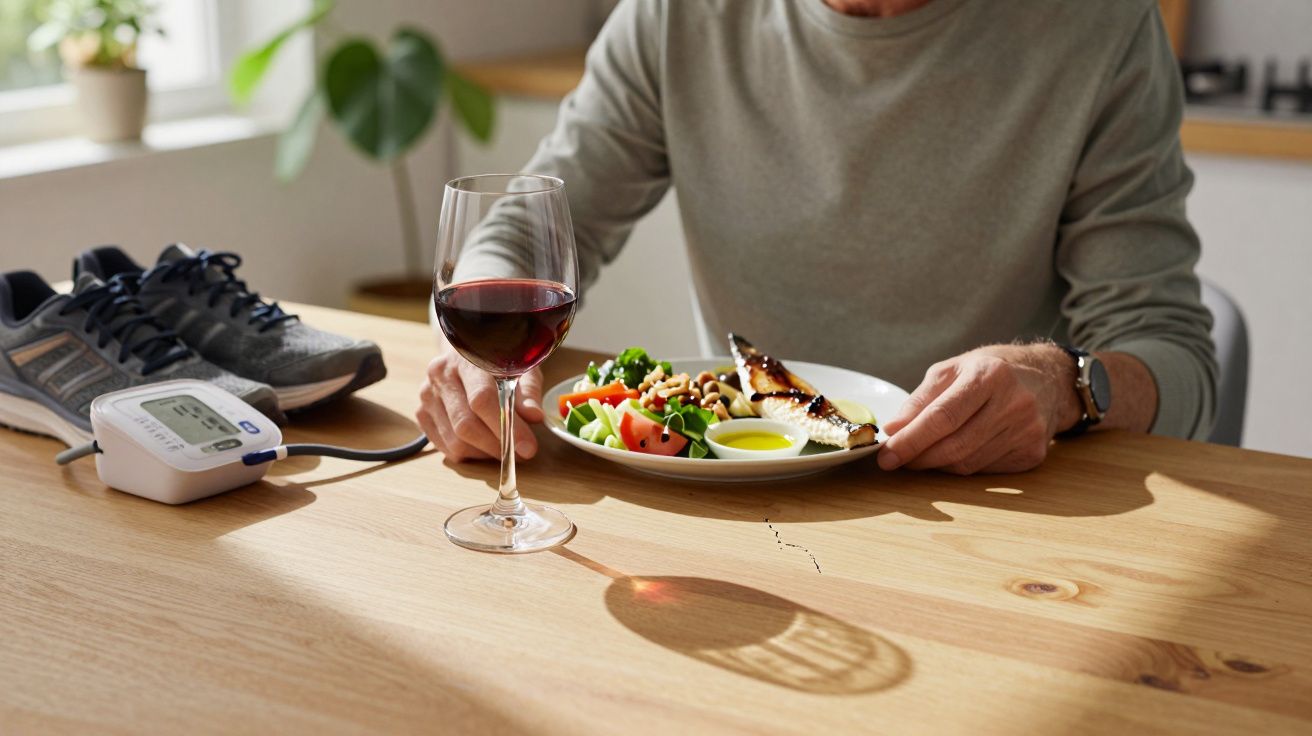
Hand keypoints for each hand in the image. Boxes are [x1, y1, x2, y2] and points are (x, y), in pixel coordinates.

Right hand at [416, 352, 545, 462]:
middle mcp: (440, 375)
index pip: (481, 399)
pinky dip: (470, 454)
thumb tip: (535, 417)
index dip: (506, 427)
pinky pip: (446, 448)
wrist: (468, 353)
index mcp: (466, 359)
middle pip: (465, 425)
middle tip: (519, 452)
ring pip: (455, 441)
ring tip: (503, 445)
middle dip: (497, 445)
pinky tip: (485, 443)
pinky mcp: (422, 413)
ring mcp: (427, 395)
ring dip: (484, 452)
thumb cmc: (499, 361)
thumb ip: (528, 391)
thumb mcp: (522, 367)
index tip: (528, 447)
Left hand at [877, 344, 1080, 474]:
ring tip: (921, 455)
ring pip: (968, 464)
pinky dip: (961, 466)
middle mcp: (1014, 404)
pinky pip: (985, 470)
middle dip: (918, 458)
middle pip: (955, 445)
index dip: (911, 440)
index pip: (943, 416)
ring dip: (937, 465)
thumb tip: (893, 430)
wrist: (1048, 379)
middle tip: (894, 461)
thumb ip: (920, 400)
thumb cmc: (990, 371)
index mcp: (990, 375)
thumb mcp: (952, 370)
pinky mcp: (1033, 454)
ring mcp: (1028, 431)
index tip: (886, 455)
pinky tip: (953, 454)